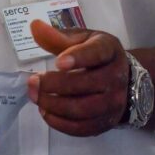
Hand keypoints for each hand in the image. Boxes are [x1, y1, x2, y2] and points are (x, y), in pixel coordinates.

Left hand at [27, 20, 129, 136]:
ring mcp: (114, 102)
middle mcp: (116, 76)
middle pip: (85, 84)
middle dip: (53, 85)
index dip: (78, 57)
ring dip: (53, 105)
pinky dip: (59, 122)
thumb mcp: (82, 40)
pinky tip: (46, 112)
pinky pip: (81, 128)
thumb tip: (34, 26)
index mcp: (110, 49)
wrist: (123, 79)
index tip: (58, 62)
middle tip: (32, 82)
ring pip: (81, 109)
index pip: (97, 53)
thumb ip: (57, 36)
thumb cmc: (96, 56)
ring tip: (35, 97)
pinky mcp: (106, 122)